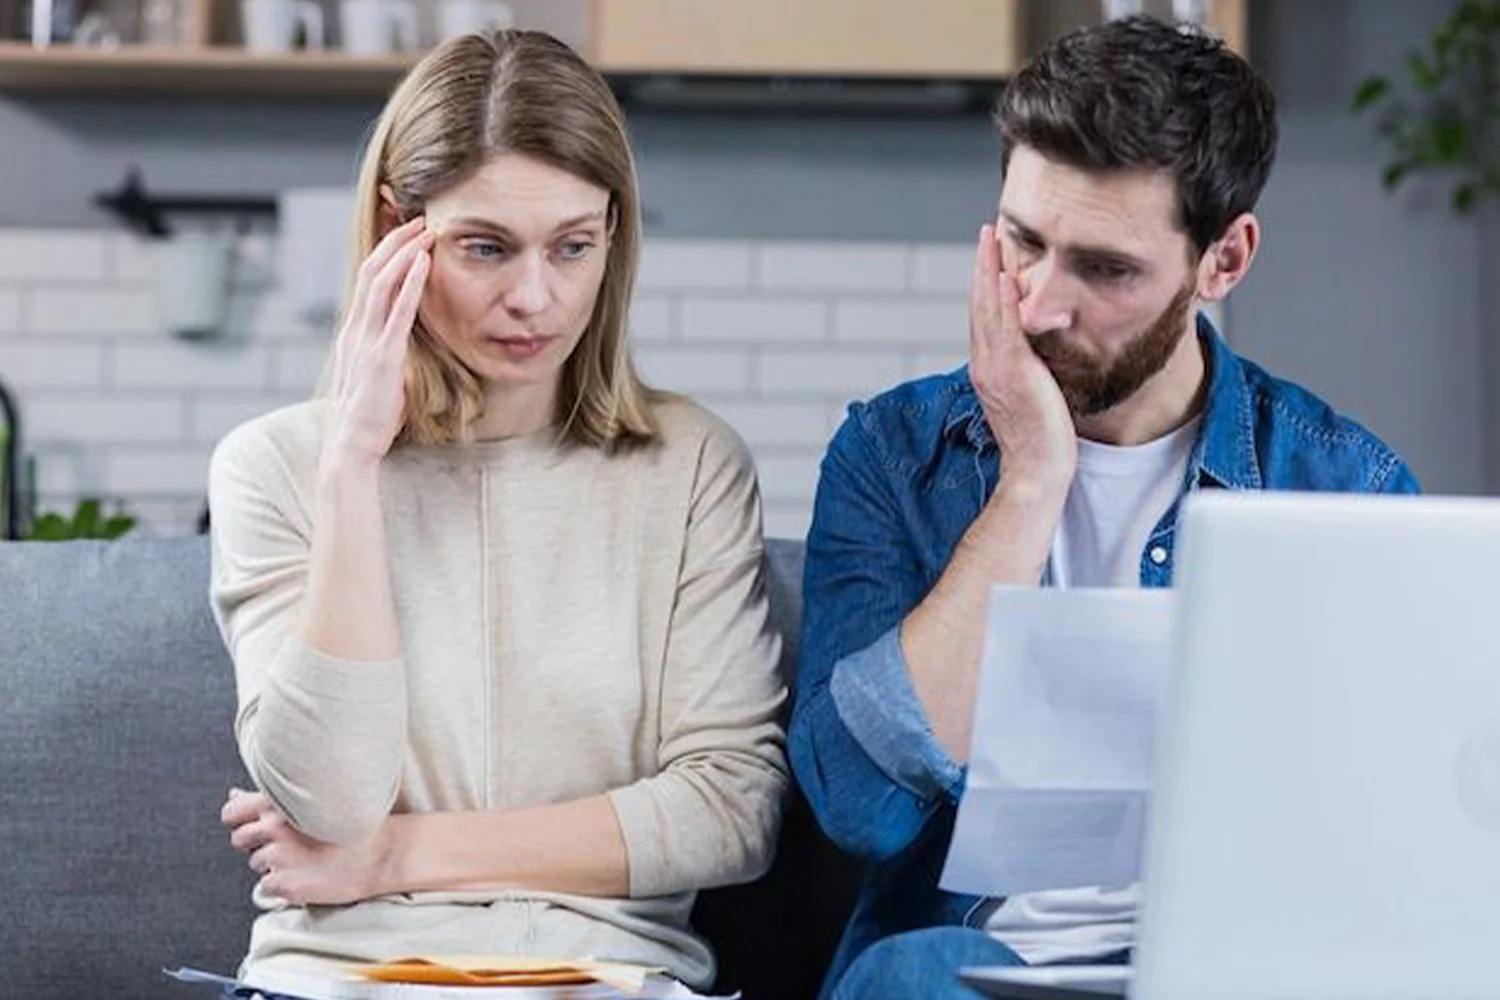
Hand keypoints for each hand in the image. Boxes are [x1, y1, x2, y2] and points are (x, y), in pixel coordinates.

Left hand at [221, 787, 389, 905]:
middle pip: (240, 839)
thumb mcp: (314, 800)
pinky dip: (281, 885)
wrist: (381, 854)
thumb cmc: (353, 825)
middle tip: (287, 845)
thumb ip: (268, 799)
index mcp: (282, 802)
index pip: (233, 811)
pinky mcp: (284, 883)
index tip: (253, 824)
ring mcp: (279, 857)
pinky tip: (305, 875)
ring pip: (256, 863)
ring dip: (273, 864)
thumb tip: (233, 796)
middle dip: (258, 843)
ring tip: (303, 860)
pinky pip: (266, 887)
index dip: (240, 819)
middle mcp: (276, 827)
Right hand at [323, 216, 434, 468]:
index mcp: (354, 332)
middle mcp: (355, 330)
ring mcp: (366, 341)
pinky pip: (397, 312)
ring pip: (380, 282)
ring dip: (404, 252)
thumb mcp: (379, 373)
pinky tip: (424, 262)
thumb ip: (387, 349)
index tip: (406, 233)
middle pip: (372, 271)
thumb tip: (405, 335)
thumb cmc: (370, 415)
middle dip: (395, 241)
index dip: (386, 253)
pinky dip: (411, 283)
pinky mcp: (382, 357)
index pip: (368, 281)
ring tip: (425, 230)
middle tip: (419, 219)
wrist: (351, 445)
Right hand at [969, 223, 1076, 496]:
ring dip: (989, 272)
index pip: (984, 316)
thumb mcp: (1030, 394)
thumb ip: (1029, 367)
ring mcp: (996, 368)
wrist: (1036, 470)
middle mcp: (986, 364)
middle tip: (986, 232)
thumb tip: (1041, 349)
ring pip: (988, 310)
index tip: (991, 254)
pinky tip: (1007, 278)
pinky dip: (1003, 302)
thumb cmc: (1040, 439)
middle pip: (979, 305)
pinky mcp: (1013, 374)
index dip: (985, 282)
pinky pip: (1006, 330)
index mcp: (989, 367)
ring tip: (992, 239)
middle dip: (983, 266)